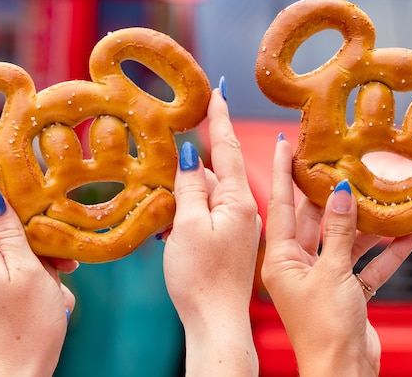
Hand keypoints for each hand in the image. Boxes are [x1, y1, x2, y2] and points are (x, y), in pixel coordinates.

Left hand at [0, 184, 77, 376]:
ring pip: (11, 237)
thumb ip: (11, 231)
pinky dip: (40, 259)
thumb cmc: (28, 322)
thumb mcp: (28, 269)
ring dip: (39, 241)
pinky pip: (19, 257)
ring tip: (63, 264)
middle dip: (20, 209)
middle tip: (42, 204)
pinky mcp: (1, 282)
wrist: (24, 367)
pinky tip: (61, 274)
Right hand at [162, 87, 261, 376]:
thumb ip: (189, 186)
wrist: (216, 324)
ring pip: (210, 194)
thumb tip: (189, 152)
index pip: (225, 148)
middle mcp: (244, 210)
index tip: (219, 89)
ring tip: (167, 201)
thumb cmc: (201, 277)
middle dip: (195, 159)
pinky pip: (210, 214)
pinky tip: (172, 224)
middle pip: (215, 170)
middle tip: (175, 146)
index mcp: (236, 201)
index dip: (218, 117)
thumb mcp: (188, 225)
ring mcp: (239, 228)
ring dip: (189, 190)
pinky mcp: (232, 244)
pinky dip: (191, 212)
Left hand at [261, 138, 411, 376]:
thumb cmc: (325, 329)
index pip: (281, 206)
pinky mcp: (347, 295)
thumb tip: (341, 192)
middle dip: (333, 194)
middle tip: (346, 160)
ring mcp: (323, 280)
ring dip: (367, 223)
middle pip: (315, 220)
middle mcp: (299, 267)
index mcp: (281, 259)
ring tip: (386, 192)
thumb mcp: (332, 272)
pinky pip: (366, 265)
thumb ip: (339, 231)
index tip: (285, 143)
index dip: (283, 173)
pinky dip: (385, 253)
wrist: (345, 373)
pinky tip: (409, 234)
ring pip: (345, 241)